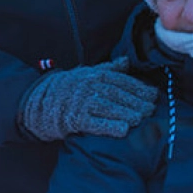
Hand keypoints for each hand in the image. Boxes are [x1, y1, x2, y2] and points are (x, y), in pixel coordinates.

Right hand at [17, 59, 157, 140]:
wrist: (39, 102)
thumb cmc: (67, 88)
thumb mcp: (86, 73)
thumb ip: (108, 69)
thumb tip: (126, 62)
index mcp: (95, 75)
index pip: (123, 81)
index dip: (140, 88)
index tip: (153, 95)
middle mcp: (89, 87)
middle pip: (119, 94)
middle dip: (137, 102)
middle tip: (151, 110)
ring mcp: (82, 103)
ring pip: (110, 107)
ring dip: (127, 113)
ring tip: (141, 119)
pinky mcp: (75, 119)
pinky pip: (95, 123)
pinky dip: (109, 126)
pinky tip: (123, 130)